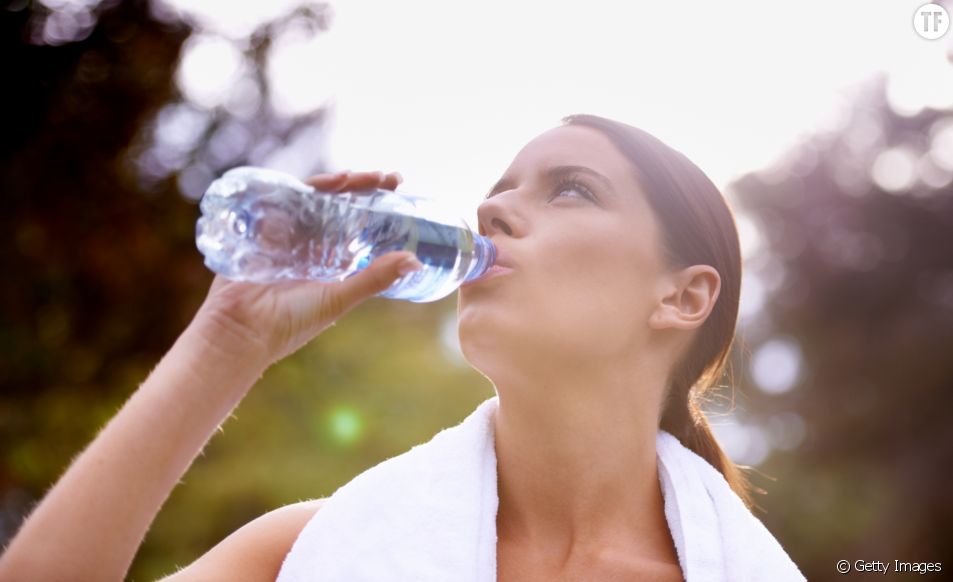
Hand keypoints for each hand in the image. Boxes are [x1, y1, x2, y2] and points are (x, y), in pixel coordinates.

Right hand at [195, 170, 421, 364]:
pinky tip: (326, 184)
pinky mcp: (261, 229)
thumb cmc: (291, 322)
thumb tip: (415, 261)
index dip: (377, 205)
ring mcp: (285, 234)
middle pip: (339, 205)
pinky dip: (304, 189)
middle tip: (389, 177)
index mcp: (329, 261)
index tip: (399, 189)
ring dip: (337, 185)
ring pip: (314, 199)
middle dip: (363, 188)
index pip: (358, 224)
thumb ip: (375, 279)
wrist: (241, 331)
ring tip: (358, 177)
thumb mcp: (339, 298)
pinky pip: (282, 201)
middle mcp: (309, 244)